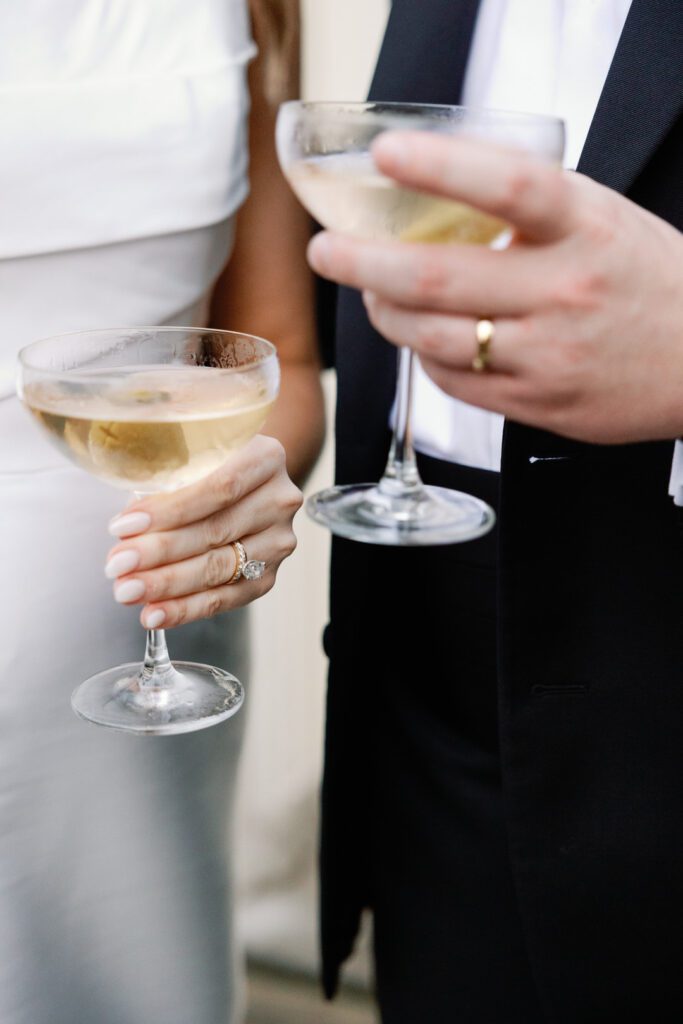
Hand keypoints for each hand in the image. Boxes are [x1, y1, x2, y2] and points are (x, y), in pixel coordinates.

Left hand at [104, 435, 301, 628]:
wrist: (243, 482)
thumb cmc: (205, 465)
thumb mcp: (189, 453)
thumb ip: (165, 478)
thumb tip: (125, 527)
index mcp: (264, 457)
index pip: (217, 487)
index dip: (169, 511)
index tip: (123, 527)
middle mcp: (279, 499)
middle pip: (216, 531)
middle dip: (159, 552)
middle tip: (116, 566)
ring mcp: (278, 540)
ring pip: (220, 567)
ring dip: (168, 583)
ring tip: (128, 590)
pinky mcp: (270, 574)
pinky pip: (227, 598)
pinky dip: (187, 608)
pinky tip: (155, 612)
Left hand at [308, 132, 682, 444]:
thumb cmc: (645, 281)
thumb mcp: (602, 219)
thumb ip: (531, 207)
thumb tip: (439, 189)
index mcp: (586, 229)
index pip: (510, 187)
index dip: (441, 166)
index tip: (387, 154)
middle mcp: (565, 292)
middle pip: (441, 277)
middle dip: (365, 263)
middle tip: (327, 251)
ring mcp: (549, 355)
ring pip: (434, 338)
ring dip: (386, 315)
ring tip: (371, 294)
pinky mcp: (538, 404)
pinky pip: (456, 381)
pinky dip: (426, 356)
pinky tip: (422, 337)